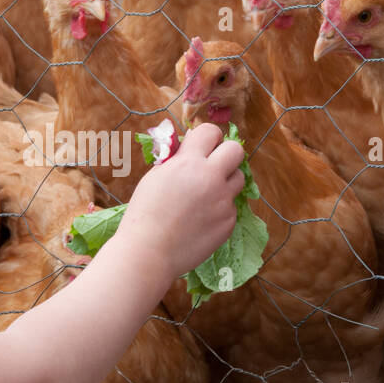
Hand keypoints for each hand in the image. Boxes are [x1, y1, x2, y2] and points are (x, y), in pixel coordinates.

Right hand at [116, 123, 245, 279]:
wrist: (149, 251)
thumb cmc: (145, 213)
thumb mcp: (155, 176)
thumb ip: (177, 159)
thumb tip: (191, 145)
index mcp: (188, 162)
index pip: (212, 131)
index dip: (209, 138)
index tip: (204, 146)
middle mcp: (210, 177)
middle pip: (236, 150)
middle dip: (227, 154)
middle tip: (214, 166)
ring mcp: (223, 200)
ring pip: (239, 179)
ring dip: (226, 182)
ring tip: (206, 195)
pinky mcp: (228, 222)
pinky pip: (231, 207)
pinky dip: (219, 210)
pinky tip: (201, 220)